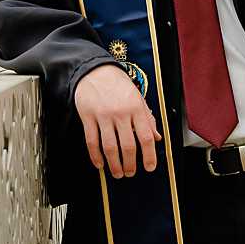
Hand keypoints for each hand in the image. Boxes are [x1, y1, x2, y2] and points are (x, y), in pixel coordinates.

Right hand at [73, 64, 160, 178]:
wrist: (94, 70)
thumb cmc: (118, 84)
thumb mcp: (137, 98)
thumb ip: (147, 118)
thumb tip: (156, 138)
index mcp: (136, 108)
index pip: (145, 137)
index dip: (149, 155)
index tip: (149, 167)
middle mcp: (121, 112)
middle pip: (127, 145)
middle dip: (130, 164)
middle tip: (130, 173)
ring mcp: (103, 115)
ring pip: (110, 147)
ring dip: (114, 164)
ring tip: (118, 173)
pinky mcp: (88, 116)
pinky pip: (92, 141)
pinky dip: (95, 156)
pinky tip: (100, 164)